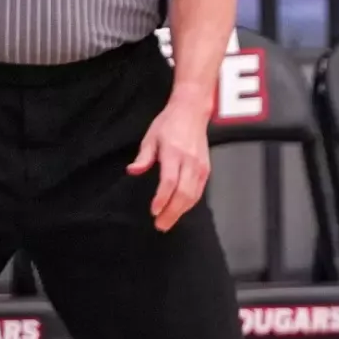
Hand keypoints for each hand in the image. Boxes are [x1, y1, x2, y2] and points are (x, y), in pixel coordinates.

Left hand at [129, 95, 211, 231]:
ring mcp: (200, 167)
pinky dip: (189, 204)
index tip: (154, 210)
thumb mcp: (151, 137)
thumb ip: (143, 157)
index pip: (170, 181)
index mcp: (174, 152)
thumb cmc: (170, 124)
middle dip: (172, 212)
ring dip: (180, 211)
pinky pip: (199, 192)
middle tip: (160, 225)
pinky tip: (179, 210)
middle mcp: (190, 161)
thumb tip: (133, 171)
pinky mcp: (206, 170)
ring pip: (193, 196)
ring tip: (168, 221)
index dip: (162, 198)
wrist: (192, 113)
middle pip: (183, 193)